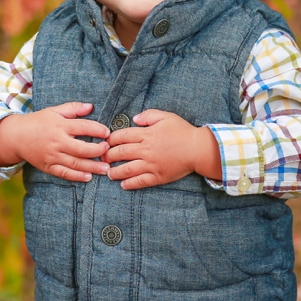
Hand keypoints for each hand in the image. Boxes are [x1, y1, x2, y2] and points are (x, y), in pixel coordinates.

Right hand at [0, 102, 110, 181]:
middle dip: (97, 151)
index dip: (97, 130)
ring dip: (92, 167)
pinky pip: (64, 173)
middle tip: (108, 151)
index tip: (107, 133)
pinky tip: (88, 177)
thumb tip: (91, 106)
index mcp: (60, 125)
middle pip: (81, 149)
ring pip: (75, 164)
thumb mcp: (54, 110)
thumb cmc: (38, 122)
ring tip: (106, 169)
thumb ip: (73, 108)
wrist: (16, 136)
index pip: (83, 127)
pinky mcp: (48, 166)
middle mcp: (57, 142)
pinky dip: (77, 176)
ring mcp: (52, 156)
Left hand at [103, 110, 220, 189]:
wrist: (198, 149)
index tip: (105, 142)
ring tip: (108, 173)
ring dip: (115, 172)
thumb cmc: (183, 131)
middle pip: (121, 153)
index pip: (122, 136)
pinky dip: (130, 184)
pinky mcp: (158, 176)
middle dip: (108, 155)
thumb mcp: (166, 117)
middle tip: (102, 158)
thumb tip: (134, 119)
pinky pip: (140, 181)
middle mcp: (146, 150)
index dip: (111, 139)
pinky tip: (123, 185)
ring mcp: (151, 164)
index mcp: (147, 134)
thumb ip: (148, 115)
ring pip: (127, 169)